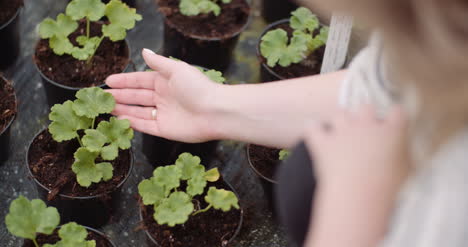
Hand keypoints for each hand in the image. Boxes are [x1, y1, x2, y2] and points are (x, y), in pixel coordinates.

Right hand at [106, 49, 222, 142]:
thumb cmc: (197, 88)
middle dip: (120, 96)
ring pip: (138, 112)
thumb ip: (159, 62)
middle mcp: (164, 97)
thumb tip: (144, 51)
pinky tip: (118, 119)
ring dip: (122, 109)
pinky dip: (131, 123)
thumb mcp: (176, 69)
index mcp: (166, 81)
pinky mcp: (165, 130)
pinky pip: (145, 126)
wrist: (214, 112)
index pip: (141, 80)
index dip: (125, 81)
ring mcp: (164, 114)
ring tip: (105, 107)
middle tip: (101, 96)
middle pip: (137, 97)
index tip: (108, 81)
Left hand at [306, 105, 409, 189]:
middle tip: (366, 129)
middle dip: (366, 115)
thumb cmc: (390, 188)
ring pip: (340, 114)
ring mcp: (343, 131)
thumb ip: (403, 155)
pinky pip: (312, 127)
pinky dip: (313, 129)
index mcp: (392, 130)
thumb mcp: (407, 171)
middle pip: (366, 107)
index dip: (395, 117)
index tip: (394, 123)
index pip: (397, 112)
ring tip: (341, 132)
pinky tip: (314, 132)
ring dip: (341, 121)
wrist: (359, 194)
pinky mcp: (323, 143)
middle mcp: (367, 125)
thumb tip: (399, 153)